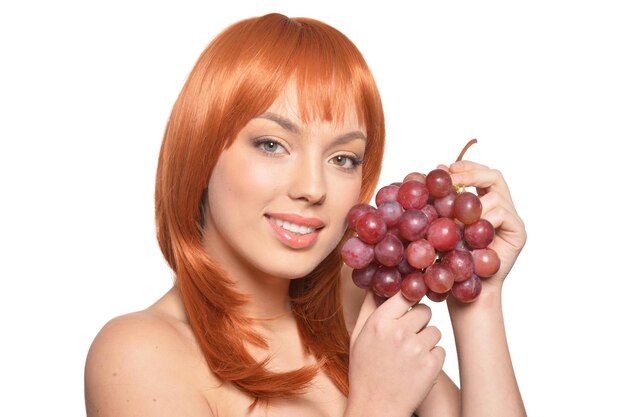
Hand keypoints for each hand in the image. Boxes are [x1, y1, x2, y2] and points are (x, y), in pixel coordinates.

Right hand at [345, 291, 444, 416]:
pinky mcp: (432, 365)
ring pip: (435, 331)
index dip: (410, 297)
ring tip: (410, 356)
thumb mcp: (359, 336)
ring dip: (427, 341)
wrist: (375, 407)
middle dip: (419, 322)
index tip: (412, 302)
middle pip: (425, 311)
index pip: (405, 294)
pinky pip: (441, 350)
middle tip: (407, 337)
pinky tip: (417, 368)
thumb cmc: (365, 371)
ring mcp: (417, 349)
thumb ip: (369, 308)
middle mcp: (399, 332)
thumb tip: (377, 284)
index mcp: (379, 322)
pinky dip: (432, 359)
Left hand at [445, 160, 526, 293]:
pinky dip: (483, 220)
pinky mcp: (518, 233)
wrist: (463, 290)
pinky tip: (468, 232)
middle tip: (451, 178)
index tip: (445, 168)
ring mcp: (512, 220)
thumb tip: (432, 173)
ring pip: (494, 198)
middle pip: (495, 177)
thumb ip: (442, 203)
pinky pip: (502, 215)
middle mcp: (502, 208)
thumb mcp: (442, 227)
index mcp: (485, 202)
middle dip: (471, 174)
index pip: (481, 174)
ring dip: (471, 206)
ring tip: (453, 219)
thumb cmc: (449, 259)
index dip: (466, 167)